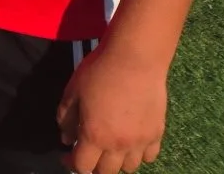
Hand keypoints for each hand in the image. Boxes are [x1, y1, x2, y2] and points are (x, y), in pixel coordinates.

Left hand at [57, 44, 166, 172]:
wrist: (135, 60)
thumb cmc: (99, 73)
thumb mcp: (73, 92)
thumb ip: (66, 119)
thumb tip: (66, 138)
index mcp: (95, 136)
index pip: (82, 166)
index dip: (71, 163)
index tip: (67, 155)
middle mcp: (119, 145)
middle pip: (107, 172)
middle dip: (94, 165)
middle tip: (88, 151)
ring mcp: (141, 141)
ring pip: (129, 167)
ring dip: (117, 162)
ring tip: (110, 147)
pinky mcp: (158, 133)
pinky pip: (150, 156)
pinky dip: (139, 155)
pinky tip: (132, 142)